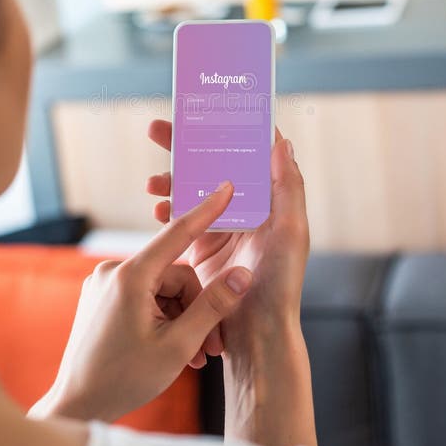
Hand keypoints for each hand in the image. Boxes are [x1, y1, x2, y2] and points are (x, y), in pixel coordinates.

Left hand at [29, 184, 252, 423]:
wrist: (77, 406)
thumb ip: (213, 306)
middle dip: (197, 309)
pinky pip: (145, 297)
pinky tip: (172, 350)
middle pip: (175, 275)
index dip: (207, 211)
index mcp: (130, 276)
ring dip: (182, 320)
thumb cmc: (123, 379)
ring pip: (163, 289)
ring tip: (192, 358)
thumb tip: (242, 275)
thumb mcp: (178, 345)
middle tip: (211, 349)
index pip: (177, 233)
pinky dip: (163, 319)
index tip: (225, 187)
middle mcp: (113, 271)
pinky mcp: (102, 298)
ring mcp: (105, 284)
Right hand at [146, 121, 309, 345]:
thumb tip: (280, 141)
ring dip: (171, 180)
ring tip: (153, 183)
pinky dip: (167, 210)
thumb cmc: (282, 286)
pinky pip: (181, 220)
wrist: (257, 336)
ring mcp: (223, 228)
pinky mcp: (204, 248)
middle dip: (184, 146)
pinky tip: (157, 209)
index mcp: (269, 200)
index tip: (202, 110)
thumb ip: (288, 187)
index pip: (245, 153)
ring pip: (192, 190)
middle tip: (157, 128)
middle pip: (212, 165)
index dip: (224, 129)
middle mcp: (246, 209)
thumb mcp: (292, 233)